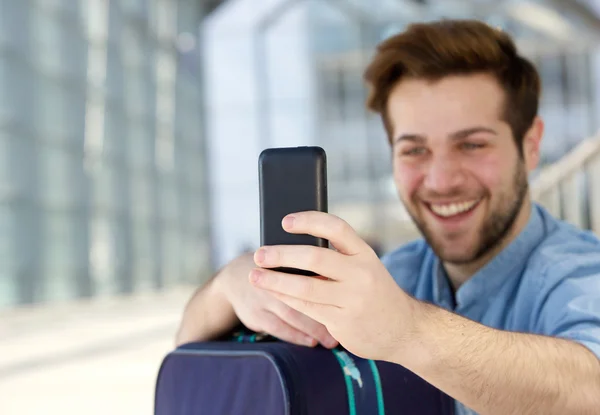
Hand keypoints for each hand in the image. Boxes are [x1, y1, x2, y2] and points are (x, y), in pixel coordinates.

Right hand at [217, 252, 337, 347]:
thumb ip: (309, 263)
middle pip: (302, 291)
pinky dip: (296, 336)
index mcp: (282, 258)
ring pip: (292, 313)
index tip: (348, 298)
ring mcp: (261, 297)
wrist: (235, 277)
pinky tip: (311, 341)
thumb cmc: (272, 267)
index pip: (310, 268)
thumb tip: (339, 276)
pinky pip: (278, 328)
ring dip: (313, 328)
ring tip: (331, 340)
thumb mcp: (287, 259)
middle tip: (345, 323)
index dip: (329, 283)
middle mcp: (271, 275)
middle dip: (325, 309)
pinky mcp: (255, 315)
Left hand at [249, 211, 416, 360]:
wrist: (403, 329)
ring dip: (275, 281)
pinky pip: (307, 308)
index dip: (309, 221)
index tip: (285, 221)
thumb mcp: (366, 266)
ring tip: (255, 276)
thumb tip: (290, 247)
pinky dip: (285, 298)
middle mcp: (360, 273)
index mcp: (365, 253)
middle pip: (315, 257)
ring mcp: (352, 299)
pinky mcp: (342, 321)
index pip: (336, 227)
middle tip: (259, 254)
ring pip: (306, 287)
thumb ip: (338, 256)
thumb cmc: (374, 291)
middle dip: (282, 255)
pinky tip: (272, 291)